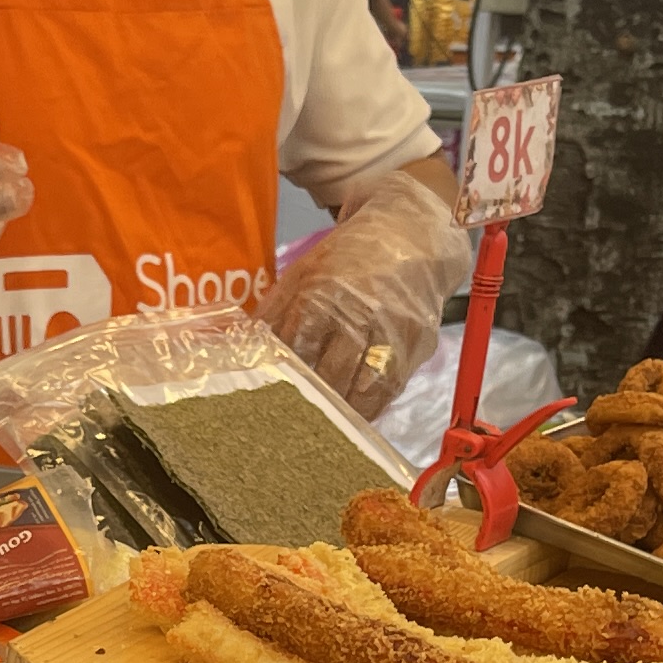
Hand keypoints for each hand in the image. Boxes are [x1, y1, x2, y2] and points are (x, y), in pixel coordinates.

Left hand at [264, 164, 469, 412]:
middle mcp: (362, 315)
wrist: (415, 234)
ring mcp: (394, 333)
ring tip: (315, 428)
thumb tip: (245, 347)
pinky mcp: (418, 346)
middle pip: (327, 375)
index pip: (295, 349)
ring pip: (361, 390)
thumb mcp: (305, 271)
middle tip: (284, 424)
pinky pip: (389, 390)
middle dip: (305, 402)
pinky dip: (368, 409)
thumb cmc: (351, 255)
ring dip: (337, 414)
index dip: (278, 378)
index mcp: (325, 294)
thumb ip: (276, 311)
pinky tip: (350, 418)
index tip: (262, 399)